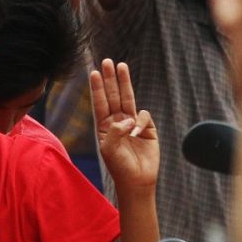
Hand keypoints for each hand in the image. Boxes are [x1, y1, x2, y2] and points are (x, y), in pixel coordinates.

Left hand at [91, 59, 159, 190]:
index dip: (98, 87)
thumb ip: (115, 131)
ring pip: (128, 98)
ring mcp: (132, 123)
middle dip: (110, 78)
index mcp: (104, 125)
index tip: (93, 72)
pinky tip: (137, 132)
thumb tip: (127, 118)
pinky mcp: (148, 128)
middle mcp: (117, 121)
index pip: (100, 102)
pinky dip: (140, 121)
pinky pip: (144, 116)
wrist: (137, 180)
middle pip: (113, 95)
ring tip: (121, 66)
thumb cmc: (119, 166)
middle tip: (107, 61)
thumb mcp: (110, 149)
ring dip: (124, 82)